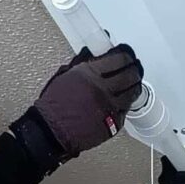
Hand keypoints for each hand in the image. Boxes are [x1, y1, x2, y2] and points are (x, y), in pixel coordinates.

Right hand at [26, 46, 144, 160]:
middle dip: (134, 69)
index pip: (118, 59)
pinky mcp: (112, 124)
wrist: (50, 131)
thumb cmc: (53, 106)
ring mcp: (109, 108)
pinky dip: (127, 103)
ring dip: (135, 85)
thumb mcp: (64, 76)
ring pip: (133, 93)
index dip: (125, 55)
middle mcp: (102, 90)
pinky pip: (126, 110)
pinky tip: (125, 99)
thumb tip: (91, 52)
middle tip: (134, 67)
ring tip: (133, 82)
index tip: (126, 54)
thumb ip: (81, 63)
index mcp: (90, 74)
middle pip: (130, 75)